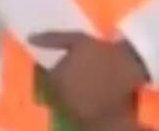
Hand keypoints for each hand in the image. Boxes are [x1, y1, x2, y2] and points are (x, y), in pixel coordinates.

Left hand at [30, 31, 148, 124]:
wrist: (129, 65)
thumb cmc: (101, 51)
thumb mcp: (76, 40)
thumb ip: (52, 39)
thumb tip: (30, 38)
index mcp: (56, 78)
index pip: (47, 81)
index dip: (55, 75)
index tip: (65, 70)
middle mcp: (63, 97)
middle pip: (55, 97)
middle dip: (62, 88)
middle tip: (77, 79)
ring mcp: (77, 111)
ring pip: (67, 108)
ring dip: (71, 100)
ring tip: (85, 89)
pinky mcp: (92, 119)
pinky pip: (81, 118)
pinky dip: (83, 111)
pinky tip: (92, 100)